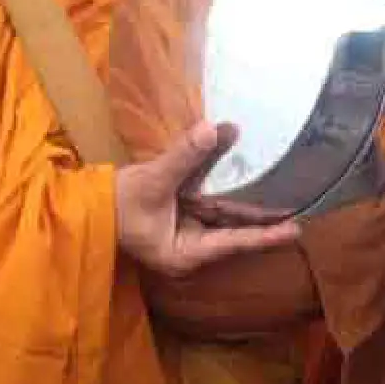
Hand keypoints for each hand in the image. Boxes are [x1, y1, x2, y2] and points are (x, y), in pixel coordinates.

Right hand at [116, 121, 299, 278]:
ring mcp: (186, 230)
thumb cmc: (116, 206)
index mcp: (186, 254)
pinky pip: (210, 200)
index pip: (235, 243)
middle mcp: (192, 247)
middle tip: (301, 205)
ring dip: (247, 198)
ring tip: (285, 189)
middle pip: (235, 229)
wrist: (84, 207)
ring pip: (224, 213)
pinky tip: (245, 170)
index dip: (266, 235)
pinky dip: (225, 186)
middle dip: (263, 216)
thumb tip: (214, 130)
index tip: (296, 230)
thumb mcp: (152, 182)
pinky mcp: (181, 214)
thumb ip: (184, 158)